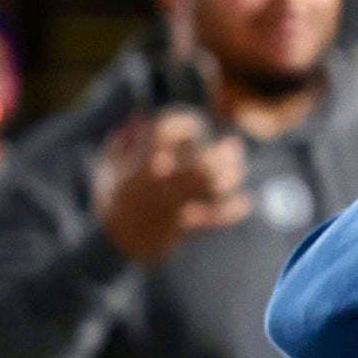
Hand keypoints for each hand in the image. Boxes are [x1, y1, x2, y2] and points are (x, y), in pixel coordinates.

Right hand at [94, 107, 251, 263]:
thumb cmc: (115, 198)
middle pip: (198, 167)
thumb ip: (124, 141)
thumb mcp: (110, 167)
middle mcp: (157, 184)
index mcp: (139, 164)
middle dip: (220, 157)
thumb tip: (140, 116)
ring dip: (228, 179)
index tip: (194, 126)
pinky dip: (230, 211)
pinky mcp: (181, 226)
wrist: (116, 242)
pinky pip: (211, 219)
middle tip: (234, 146)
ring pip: (207, 190)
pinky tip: (246, 202)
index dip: (181, 125)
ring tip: (238, 171)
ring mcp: (171, 206)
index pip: (162, 134)